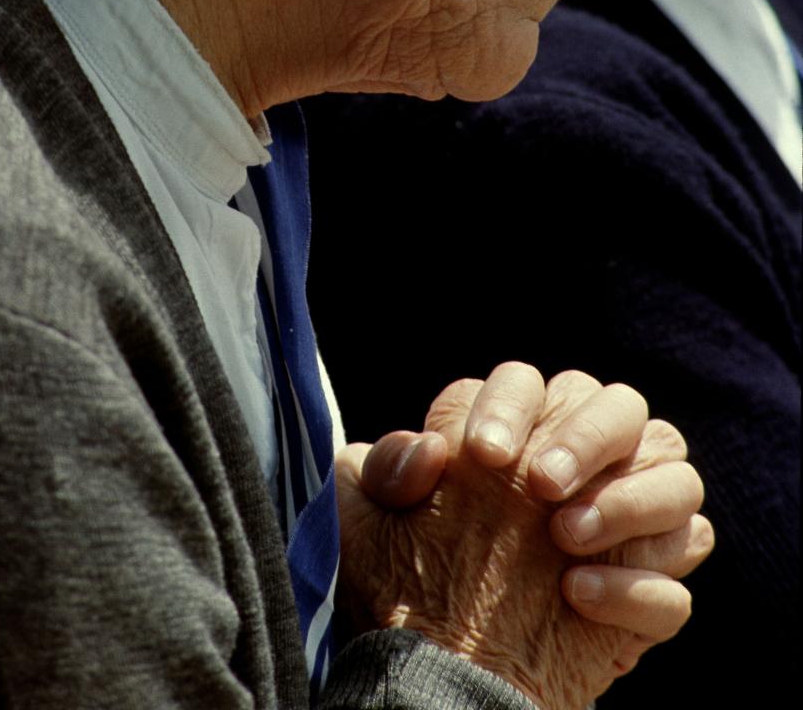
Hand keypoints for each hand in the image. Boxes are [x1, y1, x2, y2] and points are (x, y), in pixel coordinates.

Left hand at [335, 364, 712, 707]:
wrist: (445, 672)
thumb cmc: (408, 578)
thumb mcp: (371, 524)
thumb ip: (384, 471)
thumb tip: (426, 450)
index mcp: (520, 427)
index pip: (529, 382)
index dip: (510, 406)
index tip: (482, 456)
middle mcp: (585, 459)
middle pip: (620, 406)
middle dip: (585, 437)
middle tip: (541, 486)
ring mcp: (630, 519)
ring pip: (678, 476)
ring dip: (629, 500)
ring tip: (564, 539)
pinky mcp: (653, 587)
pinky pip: (683, 568)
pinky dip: (640, 581)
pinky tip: (578, 596)